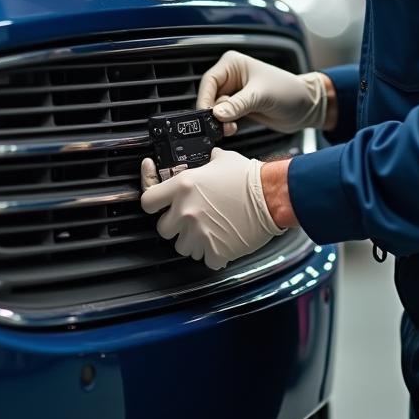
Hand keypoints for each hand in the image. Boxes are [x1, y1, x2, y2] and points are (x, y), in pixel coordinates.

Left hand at [139, 149, 284, 269]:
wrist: (271, 196)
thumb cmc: (249, 177)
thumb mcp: (221, 159)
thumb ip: (205, 162)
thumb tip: (207, 159)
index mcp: (183, 186)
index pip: (147, 201)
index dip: (152, 203)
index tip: (157, 203)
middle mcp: (186, 211)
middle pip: (163, 228)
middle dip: (175, 225)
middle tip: (190, 219)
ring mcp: (199, 233)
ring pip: (182, 247)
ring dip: (192, 241)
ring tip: (208, 231)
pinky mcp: (215, 251)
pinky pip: (205, 260)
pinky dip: (213, 255)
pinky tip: (222, 243)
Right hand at [196, 50, 327, 135]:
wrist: (306, 108)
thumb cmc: (289, 91)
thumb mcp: (261, 96)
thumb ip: (237, 105)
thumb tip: (216, 114)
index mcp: (233, 64)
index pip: (209, 81)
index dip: (205, 99)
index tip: (206, 115)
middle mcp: (231, 77)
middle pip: (209, 96)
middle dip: (213, 113)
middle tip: (221, 125)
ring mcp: (235, 93)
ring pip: (215, 109)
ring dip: (220, 121)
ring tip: (231, 127)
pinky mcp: (239, 108)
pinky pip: (223, 118)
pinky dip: (225, 125)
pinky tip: (233, 128)